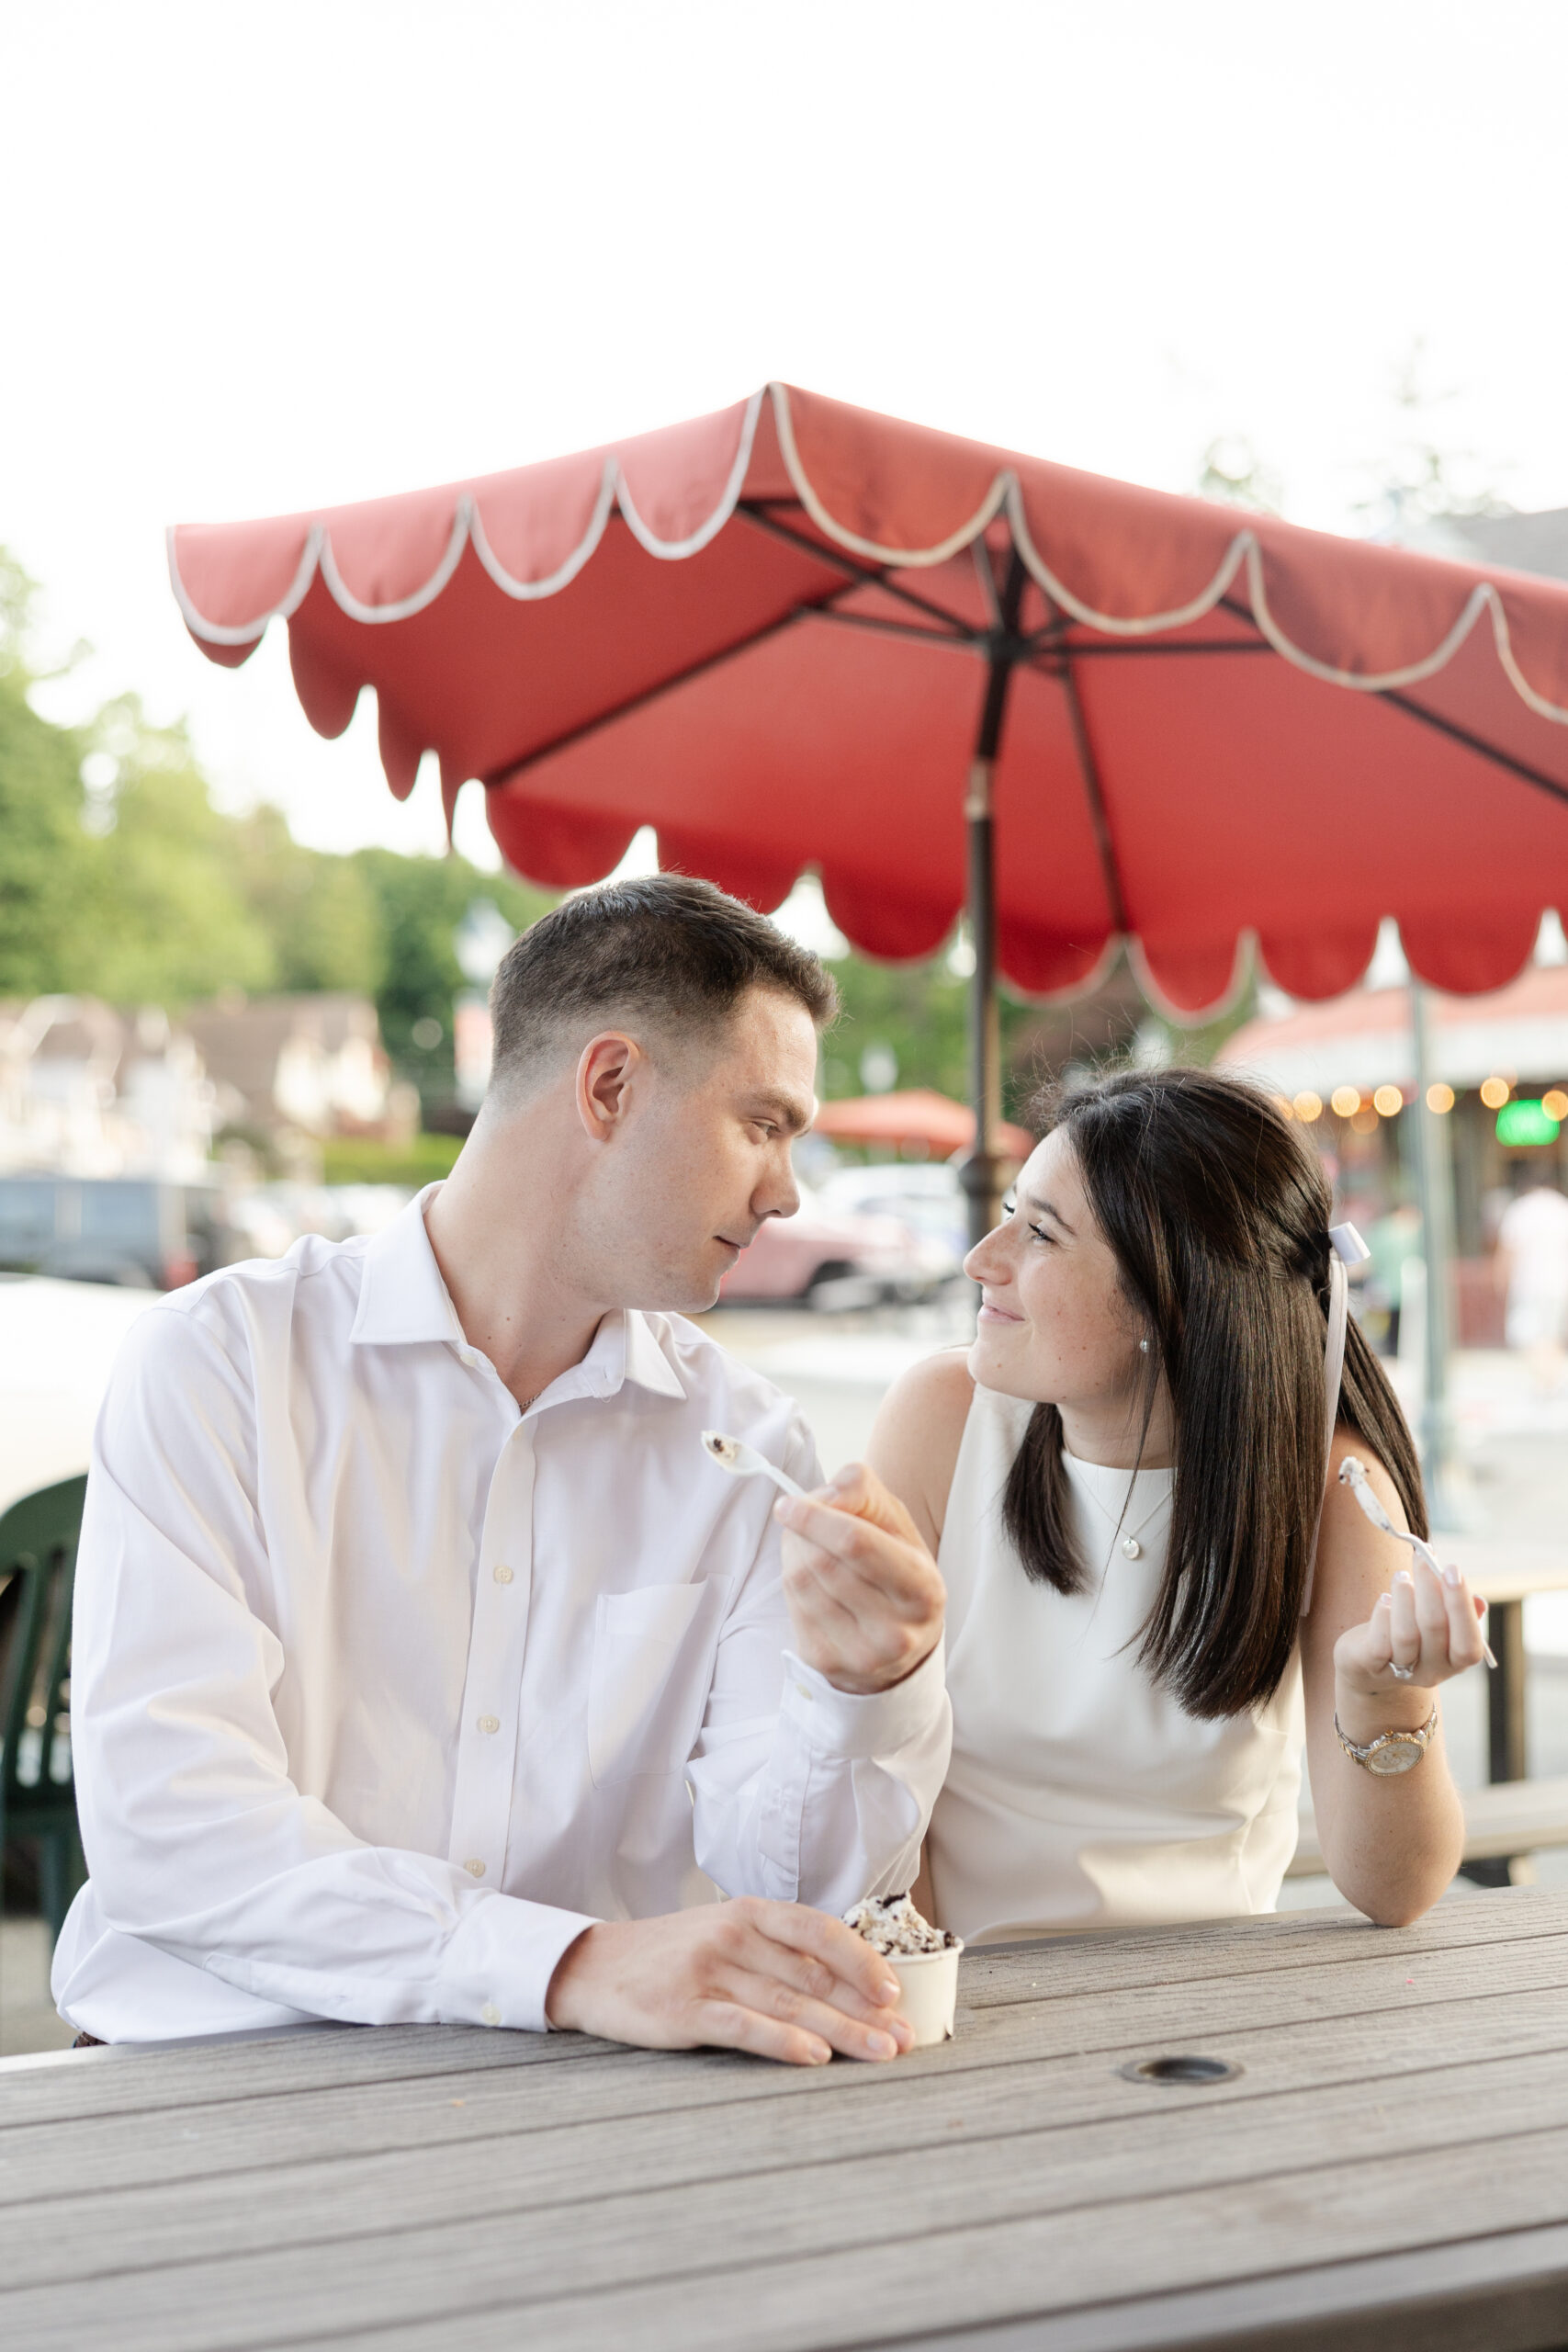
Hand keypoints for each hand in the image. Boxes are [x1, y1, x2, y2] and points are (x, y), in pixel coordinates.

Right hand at [543, 1898, 915, 2065]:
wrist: (594, 1967)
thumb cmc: (672, 1955)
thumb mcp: (723, 1935)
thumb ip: (776, 1953)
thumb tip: (848, 1984)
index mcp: (748, 1913)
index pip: (819, 1931)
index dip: (862, 1961)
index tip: (895, 1993)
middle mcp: (733, 1935)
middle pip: (813, 1975)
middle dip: (865, 2009)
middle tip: (905, 2038)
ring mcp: (708, 1971)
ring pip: (789, 2003)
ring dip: (842, 2031)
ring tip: (881, 2052)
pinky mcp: (684, 2010)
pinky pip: (743, 2026)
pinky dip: (782, 2041)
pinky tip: (813, 2055)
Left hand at [773, 1463, 944, 1695]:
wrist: (900, 1643)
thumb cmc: (896, 1569)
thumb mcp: (896, 1523)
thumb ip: (863, 1492)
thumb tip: (824, 1499)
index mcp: (922, 1589)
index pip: (856, 1543)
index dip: (815, 1519)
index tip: (788, 1504)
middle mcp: (896, 1631)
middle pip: (822, 1561)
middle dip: (803, 1533)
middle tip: (803, 1523)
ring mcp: (860, 1654)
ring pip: (800, 1582)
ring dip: (794, 1555)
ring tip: (811, 1551)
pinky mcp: (826, 1663)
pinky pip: (792, 1606)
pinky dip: (792, 1584)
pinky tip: (811, 1582)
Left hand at [1334, 1550, 1489, 1702]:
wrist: (1370, 1660)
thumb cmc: (1413, 1631)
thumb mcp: (1439, 1622)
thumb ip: (1458, 1610)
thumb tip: (1479, 1601)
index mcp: (1456, 1662)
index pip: (1469, 1644)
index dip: (1461, 1606)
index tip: (1451, 1568)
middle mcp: (1434, 1671)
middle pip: (1434, 1628)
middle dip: (1429, 1587)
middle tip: (1423, 1558)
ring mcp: (1403, 1672)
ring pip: (1405, 1635)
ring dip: (1404, 1598)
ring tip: (1401, 1575)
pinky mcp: (1373, 1666)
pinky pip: (1380, 1644)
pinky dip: (1382, 1616)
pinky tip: (1384, 1599)